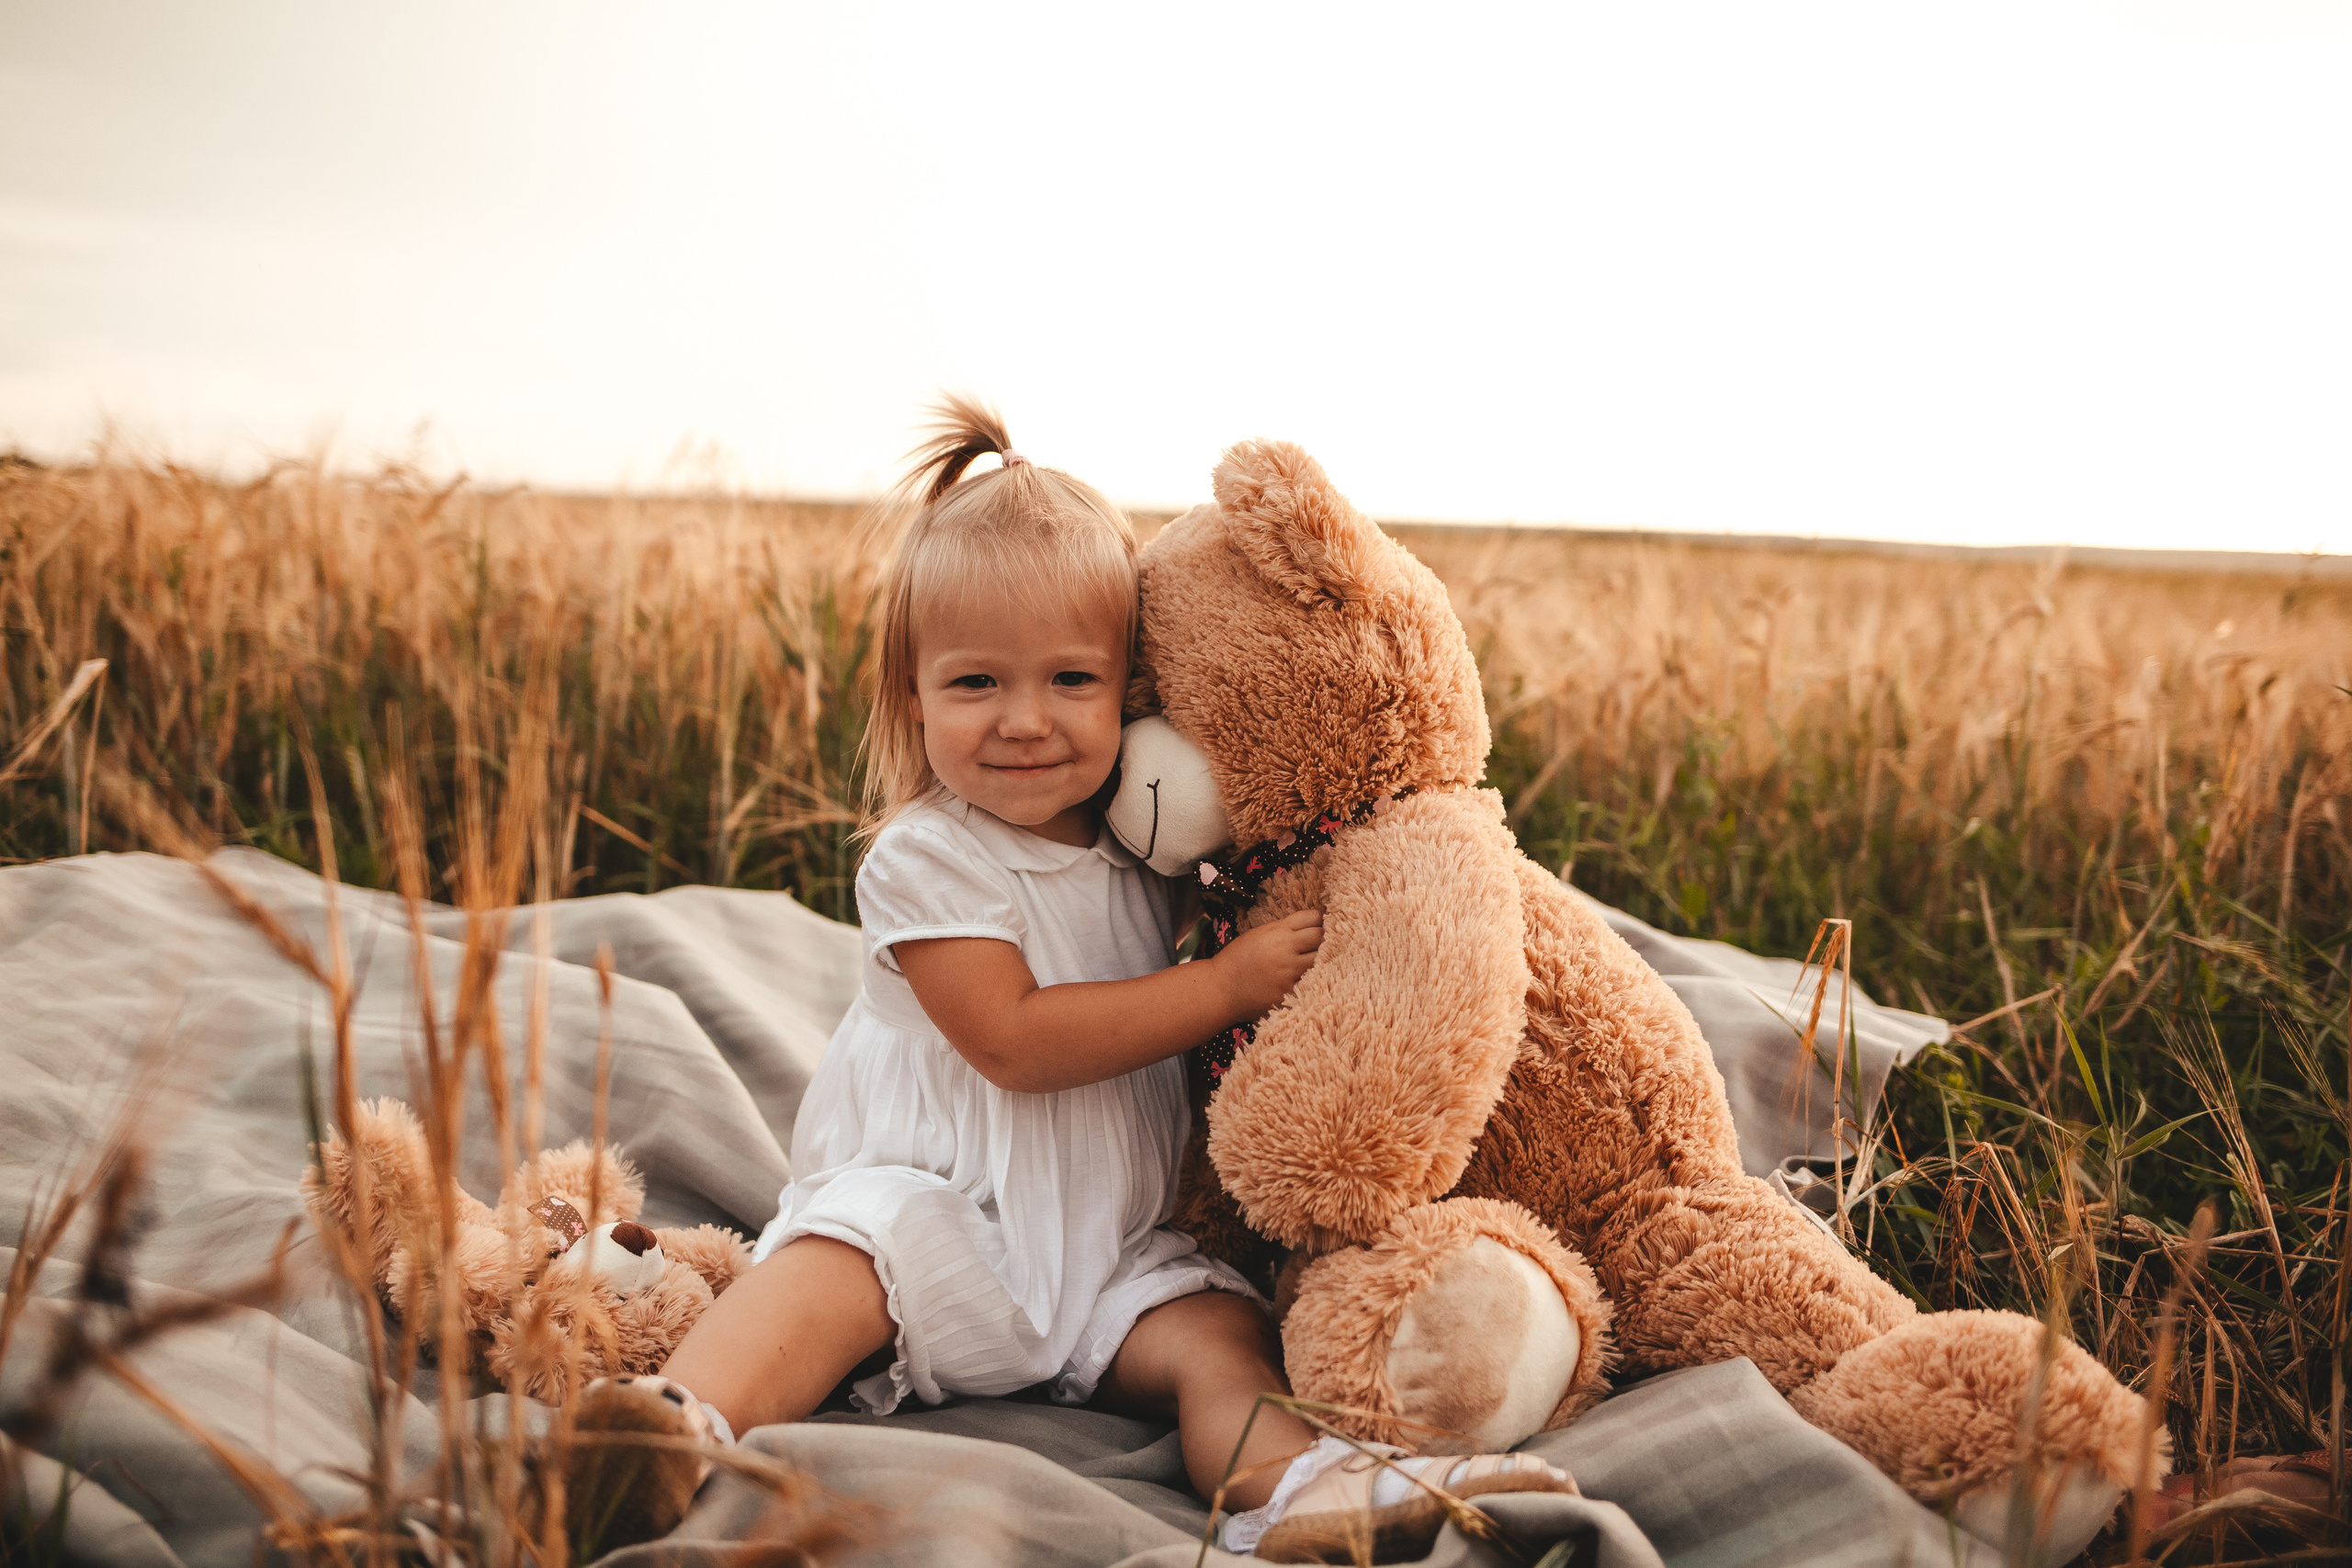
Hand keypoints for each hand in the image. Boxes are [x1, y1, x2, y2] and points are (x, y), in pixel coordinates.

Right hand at [1213, 908, 1323, 1022]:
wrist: (1221, 989)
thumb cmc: (1237, 960)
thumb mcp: (1258, 934)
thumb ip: (1283, 929)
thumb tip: (1309, 926)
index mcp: (1277, 931)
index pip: (1313, 917)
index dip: (1319, 921)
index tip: (1318, 927)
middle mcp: (1285, 948)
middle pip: (1321, 937)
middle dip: (1324, 939)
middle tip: (1319, 946)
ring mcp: (1289, 971)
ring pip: (1322, 960)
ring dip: (1323, 960)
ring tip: (1318, 963)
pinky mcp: (1290, 992)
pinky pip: (1313, 982)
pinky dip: (1315, 980)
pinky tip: (1311, 980)